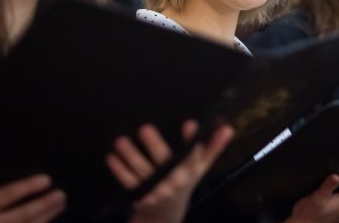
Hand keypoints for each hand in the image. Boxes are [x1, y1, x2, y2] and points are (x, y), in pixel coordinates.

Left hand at [106, 120, 233, 222]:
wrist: (167, 215)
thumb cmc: (185, 182)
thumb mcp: (201, 168)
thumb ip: (213, 147)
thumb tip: (228, 128)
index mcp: (191, 171)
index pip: (194, 155)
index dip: (192, 140)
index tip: (189, 123)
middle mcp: (175, 181)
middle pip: (165, 162)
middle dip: (155, 145)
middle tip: (144, 128)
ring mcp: (156, 189)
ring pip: (143, 171)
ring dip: (131, 156)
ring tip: (120, 140)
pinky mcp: (140, 195)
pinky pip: (129, 181)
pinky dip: (119, 170)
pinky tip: (111, 156)